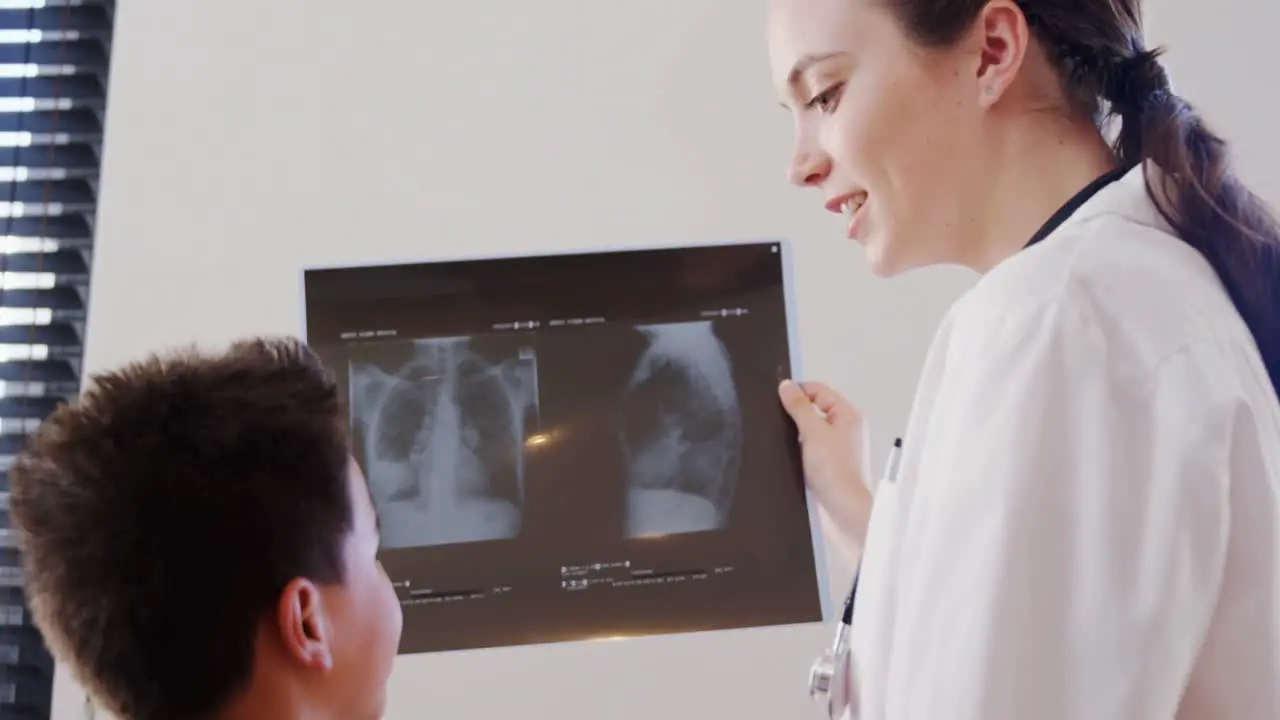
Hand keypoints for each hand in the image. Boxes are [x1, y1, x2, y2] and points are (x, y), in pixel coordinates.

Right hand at [778, 379, 872, 548]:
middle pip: (815, 408)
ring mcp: (838, 447)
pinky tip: (786, 452)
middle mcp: (846, 427)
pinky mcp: (830, 464)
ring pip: (811, 428)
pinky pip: (811, 446)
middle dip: (795, 411)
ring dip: (796, 430)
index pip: (819, 390)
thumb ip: (799, 407)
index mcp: (848, 414)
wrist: (845, 510)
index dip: (797, 390)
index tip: (774, 399)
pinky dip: (799, 446)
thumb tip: (786, 385)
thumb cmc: (834, 468)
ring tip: (777, 435)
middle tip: (773, 417)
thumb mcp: (813, 432)